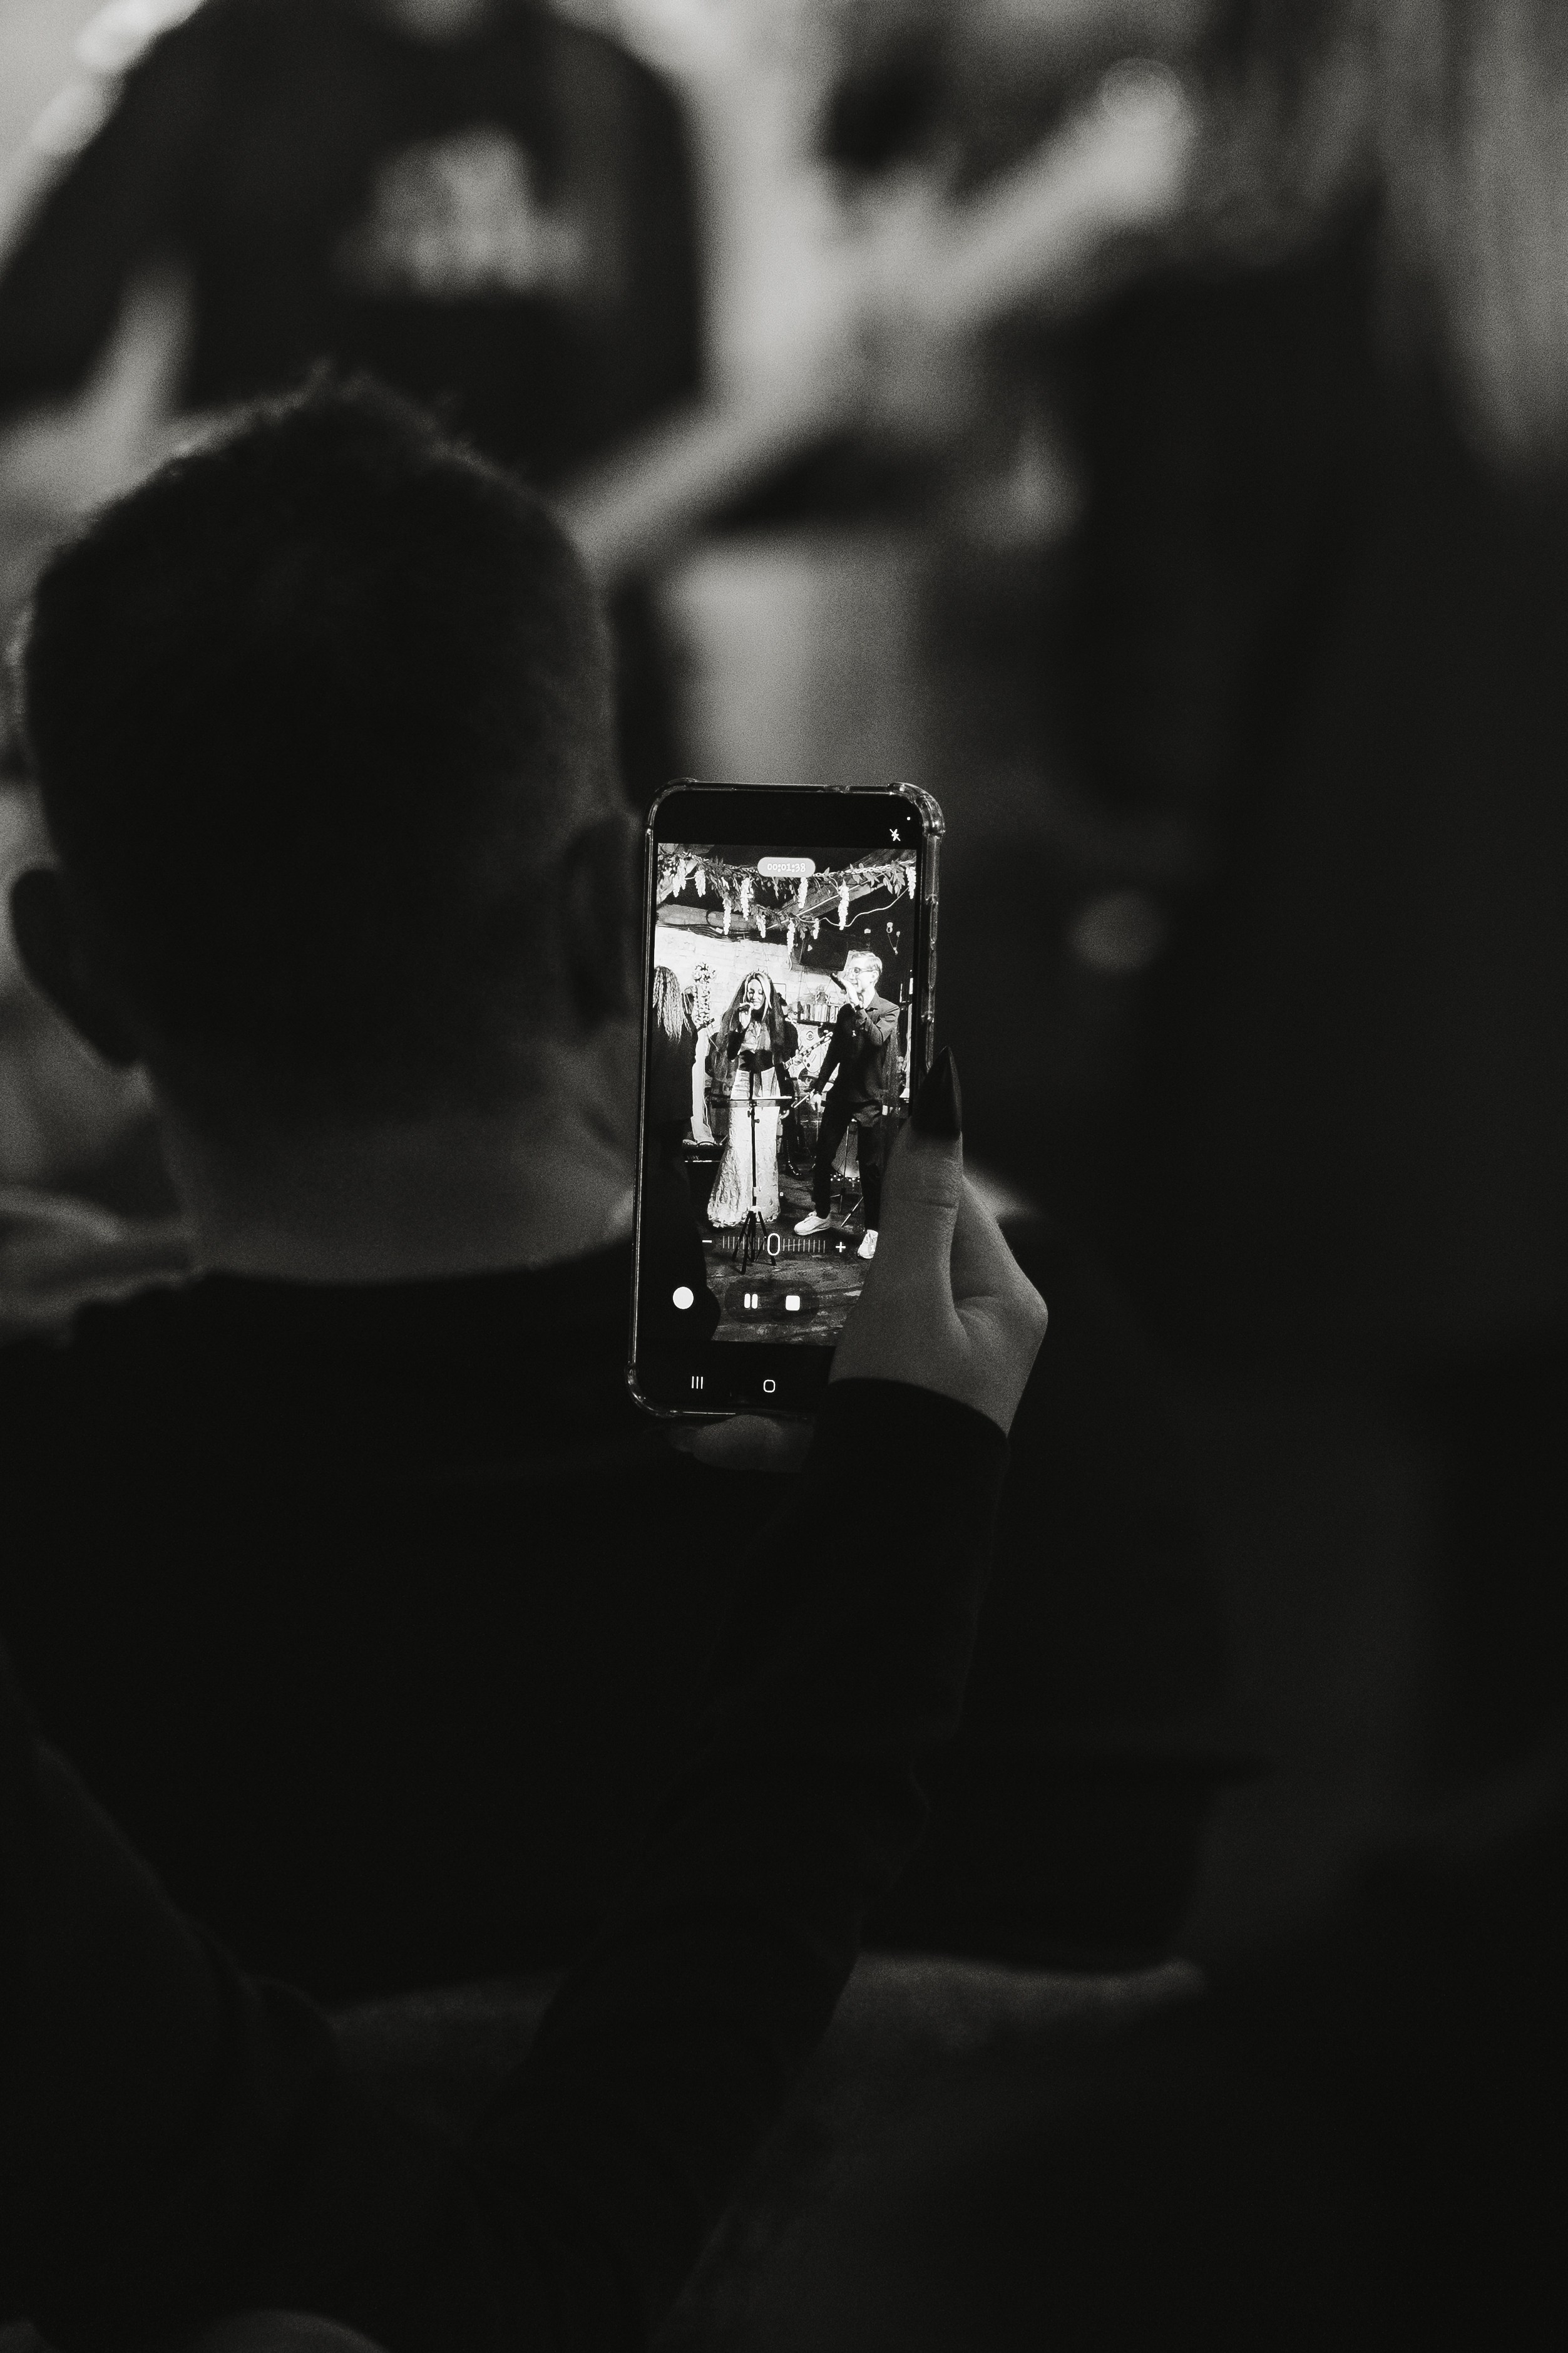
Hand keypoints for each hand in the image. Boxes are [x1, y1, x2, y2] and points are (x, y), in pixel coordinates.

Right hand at [672, 1051, 1045, 1469]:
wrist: (884, 1553)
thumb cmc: (914, 1418)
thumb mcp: (911, 1296)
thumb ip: (915, 1202)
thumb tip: (943, 1100)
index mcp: (999, 1303)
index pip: (952, 1199)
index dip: (898, 1156)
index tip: (838, 1121)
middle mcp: (966, 1344)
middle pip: (889, 1262)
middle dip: (822, 1247)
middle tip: (766, 1214)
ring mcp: (915, 1390)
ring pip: (835, 1335)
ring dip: (772, 1339)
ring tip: (716, 1324)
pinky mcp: (870, 1434)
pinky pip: (809, 1408)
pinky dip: (759, 1420)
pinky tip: (705, 1435)